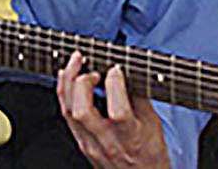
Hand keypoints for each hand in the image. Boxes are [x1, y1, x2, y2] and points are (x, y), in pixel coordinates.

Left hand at [57, 52, 169, 168]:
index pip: (118, 111)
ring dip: (68, 82)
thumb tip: (126, 71)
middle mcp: (106, 142)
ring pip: (68, 112)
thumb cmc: (149, 155)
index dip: (115, 84)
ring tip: (75, 62)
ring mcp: (90, 144)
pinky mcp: (81, 143)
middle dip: (82, 82)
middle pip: (82, 111)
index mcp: (130, 138)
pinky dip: (65, 92)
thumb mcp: (153, 124)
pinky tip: (67, 77)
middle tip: (90, 67)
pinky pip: (67, 115)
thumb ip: (138, 97)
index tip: (116, 68)